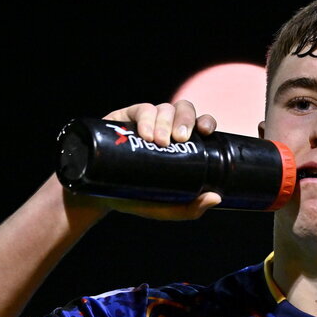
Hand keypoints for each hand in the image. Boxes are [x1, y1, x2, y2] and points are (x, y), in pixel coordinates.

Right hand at [68, 100, 222, 219]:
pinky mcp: (125, 119)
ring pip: (163, 108)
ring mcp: (146, 122)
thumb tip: (216, 198)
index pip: (199, 123)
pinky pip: (141, 109)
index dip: (205, 121)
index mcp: (181, 143)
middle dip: (185, 119)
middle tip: (180, 139)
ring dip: (164, 121)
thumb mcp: (166, 208)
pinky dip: (146, 118)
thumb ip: (190, 208)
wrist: (100, 197)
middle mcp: (166, 128)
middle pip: (183, 110)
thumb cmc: (138, 199)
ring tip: (157, 141)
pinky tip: (145, 133)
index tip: (205, 131)